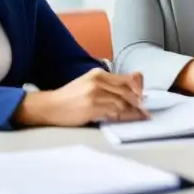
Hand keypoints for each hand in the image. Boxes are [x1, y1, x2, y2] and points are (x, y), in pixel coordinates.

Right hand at [13, 69, 149, 127]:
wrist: (49, 106)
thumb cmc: (69, 97)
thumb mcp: (89, 83)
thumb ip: (108, 85)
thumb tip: (128, 91)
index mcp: (99, 74)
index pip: (127, 79)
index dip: (138, 88)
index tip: (143, 97)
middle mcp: (98, 81)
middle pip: (127, 91)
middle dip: (138, 101)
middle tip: (145, 109)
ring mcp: (95, 94)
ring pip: (122, 102)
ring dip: (133, 111)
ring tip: (140, 116)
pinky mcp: (92, 107)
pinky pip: (114, 112)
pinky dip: (124, 116)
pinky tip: (128, 119)